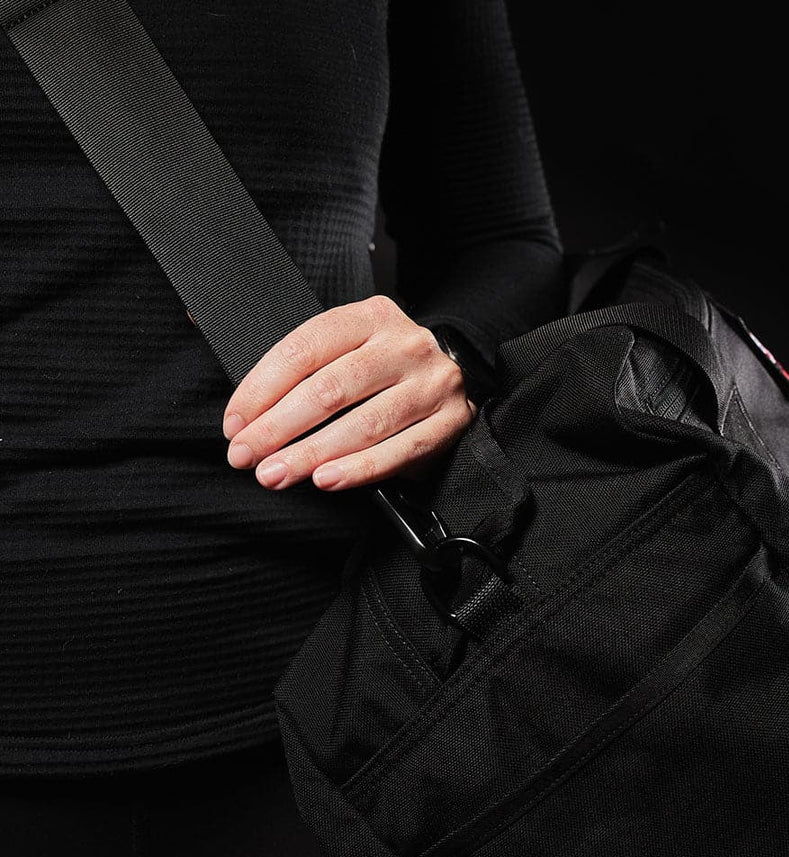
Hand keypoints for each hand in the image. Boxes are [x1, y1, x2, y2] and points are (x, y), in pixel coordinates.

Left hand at [221, 295, 477, 490]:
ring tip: (276, 474)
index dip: (261, 388)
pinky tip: (328, 479)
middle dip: (278, 427)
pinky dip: (361, 469)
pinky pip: (401, 450)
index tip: (234, 423)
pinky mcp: (449, 422)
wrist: (464, 368)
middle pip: (331, 388)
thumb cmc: (387, 364)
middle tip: (246, 457)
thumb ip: (296, 353)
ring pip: (364, 422)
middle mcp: (403, 346)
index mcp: (370, 317)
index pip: (304, 349)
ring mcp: (430, 385)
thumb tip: (196, 320)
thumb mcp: (349, 340)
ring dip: (313, 454)